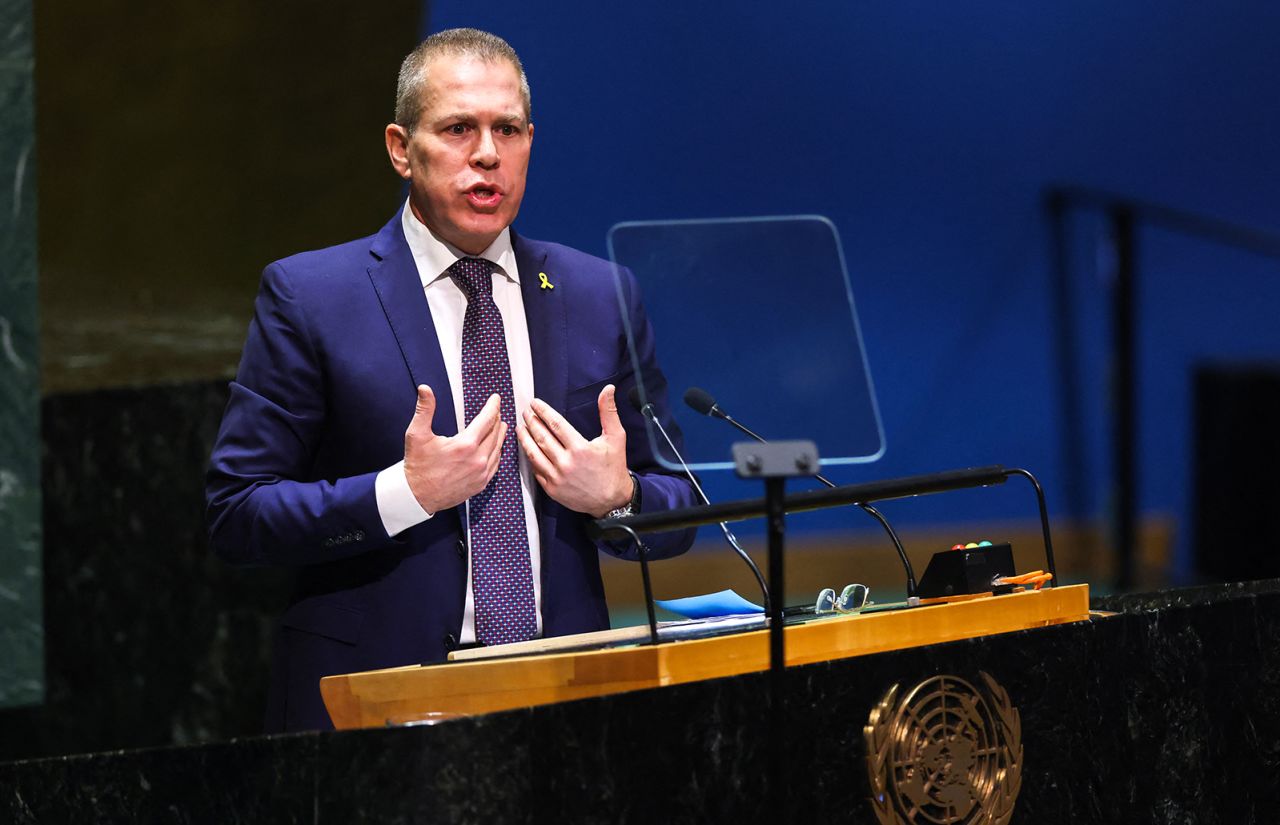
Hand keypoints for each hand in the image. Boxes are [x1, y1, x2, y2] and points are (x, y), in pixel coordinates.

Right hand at [403, 385, 505, 513]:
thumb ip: (424, 410)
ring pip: (498, 449)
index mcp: (465, 445)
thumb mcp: (417, 434)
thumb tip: (425, 389)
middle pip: (495, 433)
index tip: (496, 399)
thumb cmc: (417, 466)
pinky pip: (495, 464)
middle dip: (497, 419)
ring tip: (500, 426)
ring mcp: (481, 473)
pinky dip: (497, 453)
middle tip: (497, 410)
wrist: (416, 496)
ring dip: (500, 436)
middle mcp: (477, 460)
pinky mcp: (480, 484)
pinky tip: (495, 448)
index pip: (487, 419)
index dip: (493, 406)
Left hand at [518, 385, 632, 517]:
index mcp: (580, 449)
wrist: (612, 500)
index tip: (535, 403)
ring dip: (525, 438)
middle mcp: (566, 463)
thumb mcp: (616, 437)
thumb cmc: (614, 468)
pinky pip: (536, 470)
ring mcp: (557, 478)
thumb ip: (609, 412)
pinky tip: (527, 448)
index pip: (555, 424)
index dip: (543, 411)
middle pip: (541, 437)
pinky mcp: (552, 489)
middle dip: (531, 422)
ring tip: (520, 427)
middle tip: (525, 412)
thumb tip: (608, 389)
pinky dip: (530, 457)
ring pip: (534, 454)